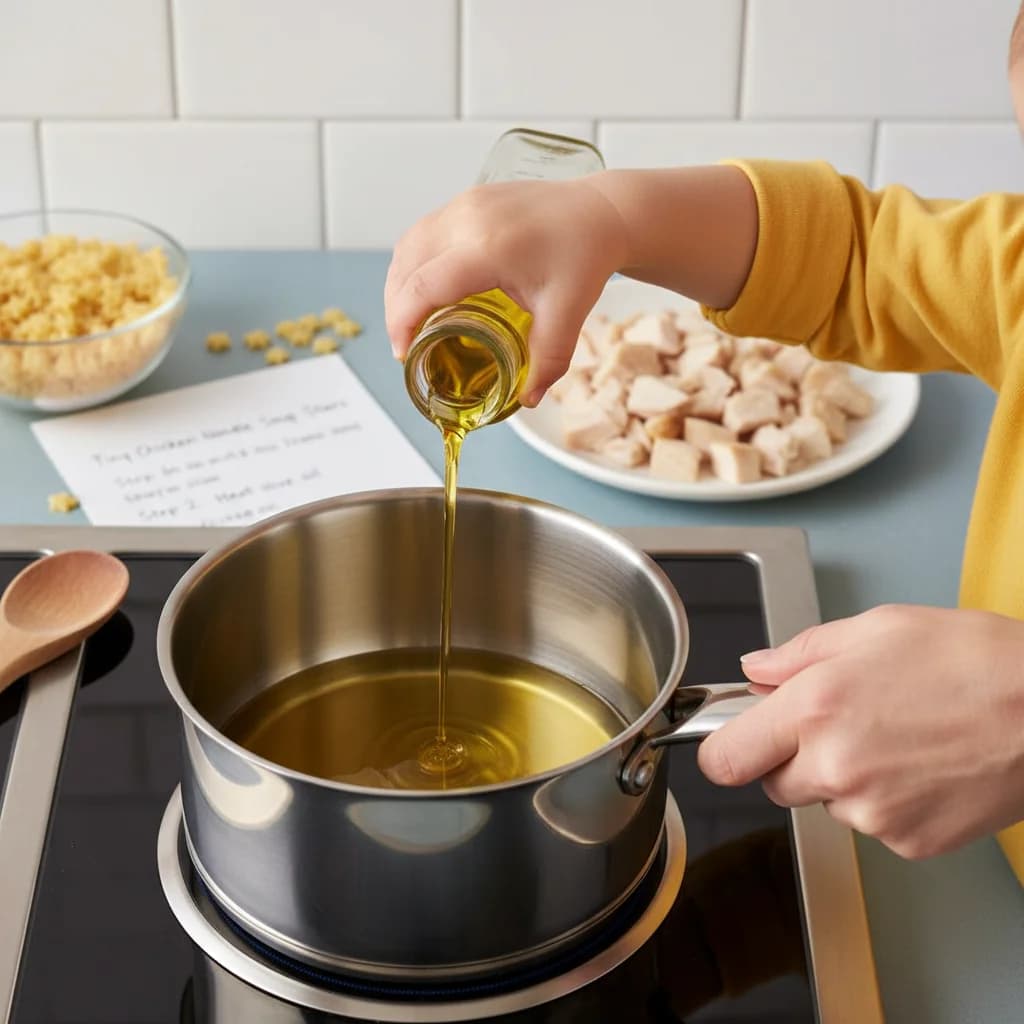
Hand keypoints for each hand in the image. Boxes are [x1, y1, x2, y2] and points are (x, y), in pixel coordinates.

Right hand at [384, 177, 628, 404]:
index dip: (402, 324)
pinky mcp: (466, 200)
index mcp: (488, 248)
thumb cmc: (585, 257)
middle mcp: (468, 219)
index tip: (405, 354)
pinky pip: (422, 232)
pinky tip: (424, 288)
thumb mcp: (568, 314)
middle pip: (405, 267)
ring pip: (407, 247)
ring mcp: (464, 204)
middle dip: (396, 310)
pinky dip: (413, 263)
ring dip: (399, 284)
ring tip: (410, 320)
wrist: (601, 211)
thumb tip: (527, 399)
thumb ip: (548, 360)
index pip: (423, 287)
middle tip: (406, 345)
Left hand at [697, 604, 1023, 858]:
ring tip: (897, 736)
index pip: (723, 759)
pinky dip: (887, 801)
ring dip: (844, 778)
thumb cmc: (973, 660)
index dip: (724, 748)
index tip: (734, 739)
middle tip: (838, 722)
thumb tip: (755, 670)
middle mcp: (835, 767)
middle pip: (773, 784)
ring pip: (827, 803)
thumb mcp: (875, 628)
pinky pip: (874, 824)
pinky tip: (921, 765)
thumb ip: (798, 653)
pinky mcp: (911, 841)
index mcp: (814, 709)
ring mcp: (874, 812)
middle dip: (791, 757)